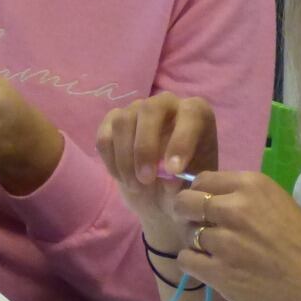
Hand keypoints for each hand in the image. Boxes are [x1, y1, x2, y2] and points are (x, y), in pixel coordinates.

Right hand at [96, 93, 218, 246]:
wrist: (163, 197)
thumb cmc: (185, 185)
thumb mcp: (193, 186)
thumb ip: (186, 179)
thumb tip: (167, 176)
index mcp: (195, 113)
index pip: (190, 114)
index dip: (181, 140)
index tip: (174, 170)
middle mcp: (166, 104)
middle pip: (149, 110)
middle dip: (145, 147)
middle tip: (147, 179)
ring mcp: (136, 110)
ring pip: (122, 122)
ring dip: (125, 159)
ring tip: (136, 186)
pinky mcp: (112, 122)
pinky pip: (105, 137)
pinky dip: (111, 161)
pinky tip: (123, 179)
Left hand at [171, 170, 300, 300]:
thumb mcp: (279, 206)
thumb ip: (244, 200)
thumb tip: (208, 200)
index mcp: (252, 186)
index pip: (203, 180)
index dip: (199, 194)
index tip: (205, 207)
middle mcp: (234, 208)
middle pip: (185, 203)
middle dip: (187, 215)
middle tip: (202, 229)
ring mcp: (224, 241)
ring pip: (186, 234)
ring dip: (196, 244)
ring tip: (220, 254)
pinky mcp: (218, 273)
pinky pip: (186, 260)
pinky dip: (195, 264)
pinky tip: (213, 269)